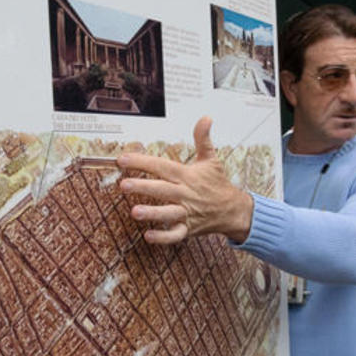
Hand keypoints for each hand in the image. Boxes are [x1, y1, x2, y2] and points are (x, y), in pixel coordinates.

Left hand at [116, 116, 254, 245]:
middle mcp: (185, 194)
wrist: (233, 209)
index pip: (162, 166)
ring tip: (135, 212)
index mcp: (186, 176)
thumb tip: (206, 118)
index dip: (142, 162)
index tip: (123, 159)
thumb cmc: (217, 184)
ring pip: (168, 213)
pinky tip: (148, 236)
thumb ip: (203, 139)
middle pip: (162, 189)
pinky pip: (175, 235)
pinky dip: (163, 237)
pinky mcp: (188, 228)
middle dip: (143, 187)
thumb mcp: (211, 159)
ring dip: (152, 213)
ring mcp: (186, 212)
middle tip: (124, 185)